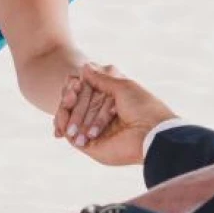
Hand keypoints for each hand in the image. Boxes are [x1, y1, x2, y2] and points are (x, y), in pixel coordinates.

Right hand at [57, 63, 176, 166]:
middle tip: (70, 94)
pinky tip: (66, 114)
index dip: (76, 87)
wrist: (150, 132)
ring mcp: (94, 131)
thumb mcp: (122, 86)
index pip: (85, 92)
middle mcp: (102, 117)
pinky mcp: (89, 145)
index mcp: (112, 102)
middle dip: (69, 98)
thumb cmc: (142, 107)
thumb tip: (84, 66)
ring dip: (65, 109)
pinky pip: (69, 134)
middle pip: (75, 105)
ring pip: (69, 118)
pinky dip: (63, 123)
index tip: (74, 82)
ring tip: (67, 102)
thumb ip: (101, 78)